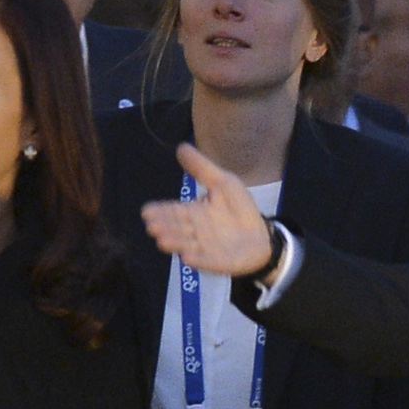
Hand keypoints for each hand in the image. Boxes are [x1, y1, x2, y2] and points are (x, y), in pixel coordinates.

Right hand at [141, 143, 280, 279]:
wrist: (262, 237)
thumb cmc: (239, 210)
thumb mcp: (223, 183)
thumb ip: (202, 168)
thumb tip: (181, 146)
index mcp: (194, 212)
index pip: (174, 211)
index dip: (161, 212)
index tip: (147, 211)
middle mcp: (195, 231)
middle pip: (177, 228)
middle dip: (164, 227)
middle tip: (151, 226)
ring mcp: (205, 248)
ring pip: (186, 244)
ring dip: (174, 243)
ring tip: (162, 240)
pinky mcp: (217, 262)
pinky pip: (205, 262)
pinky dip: (197, 260)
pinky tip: (187, 257)